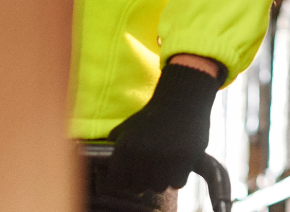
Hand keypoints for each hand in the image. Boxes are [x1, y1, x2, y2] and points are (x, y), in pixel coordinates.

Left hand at [107, 60, 222, 195]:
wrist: (182, 101)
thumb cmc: (152, 115)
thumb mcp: (126, 127)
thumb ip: (113, 146)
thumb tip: (103, 166)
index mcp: (125, 149)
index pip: (116, 184)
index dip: (122, 181)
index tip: (128, 177)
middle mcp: (143, 158)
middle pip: (138, 188)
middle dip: (141, 180)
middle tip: (148, 169)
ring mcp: (165, 161)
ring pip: (158, 187)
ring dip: (160, 180)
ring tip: (163, 165)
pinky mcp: (186, 162)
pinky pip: (177, 183)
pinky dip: (177, 177)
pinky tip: (176, 164)